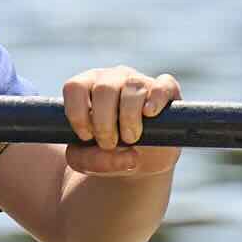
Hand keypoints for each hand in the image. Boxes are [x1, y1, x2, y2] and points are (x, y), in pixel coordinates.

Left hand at [58, 66, 180, 176]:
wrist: (136, 160)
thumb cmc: (104, 154)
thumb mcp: (86, 163)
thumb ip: (90, 161)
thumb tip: (130, 156)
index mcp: (87, 87)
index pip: (75, 87)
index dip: (77, 114)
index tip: (86, 136)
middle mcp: (112, 78)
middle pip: (103, 89)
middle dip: (104, 124)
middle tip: (109, 143)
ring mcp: (139, 81)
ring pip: (132, 88)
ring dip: (129, 119)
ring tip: (131, 139)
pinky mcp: (166, 91)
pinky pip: (163, 86)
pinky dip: (155, 100)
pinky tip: (149, 114)